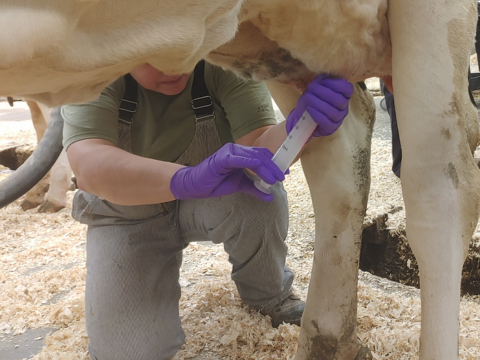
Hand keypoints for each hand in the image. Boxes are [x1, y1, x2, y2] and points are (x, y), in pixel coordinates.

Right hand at [170, 143, 284, 200]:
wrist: (195, 186)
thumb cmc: (215, 183)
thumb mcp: (240, 186)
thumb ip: (255, 188)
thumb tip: (270, 196)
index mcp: (240, 153)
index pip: (261, 155)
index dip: (274, 163)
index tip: (284, 173)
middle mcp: (236, 149)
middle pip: (260, 155)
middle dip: (274, 166)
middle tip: (283, 176)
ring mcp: (229, 152)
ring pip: (254, 157)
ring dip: (267, 168)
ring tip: (275, 179)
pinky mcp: (223, 158)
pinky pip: (242, 160)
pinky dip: (254, 166)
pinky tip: (262, 174)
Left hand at [286, 74, 353, 136]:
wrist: (301, 118)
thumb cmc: (310, 101)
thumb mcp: (315, 88)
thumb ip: (321, 81)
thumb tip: (324, 76)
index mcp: (343, 96)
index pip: (348, 89)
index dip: (336, 83)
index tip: (322, 81)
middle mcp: (343, 108)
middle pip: (339, 100)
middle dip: (323, 92)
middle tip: (310, 88)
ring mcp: (338, 120)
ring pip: (334, 112)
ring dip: (319, 103)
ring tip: (308, 98)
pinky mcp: (330, 129)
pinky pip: (327, 123)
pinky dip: (318, 115)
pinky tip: (310, 109)